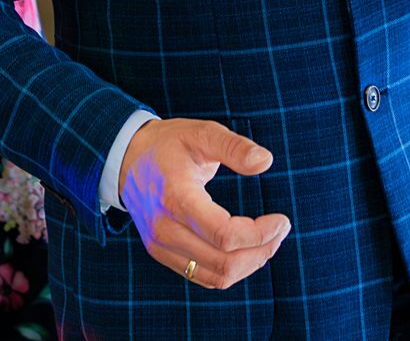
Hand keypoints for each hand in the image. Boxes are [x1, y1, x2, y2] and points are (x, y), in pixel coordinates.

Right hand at [120, 118, 290, 289]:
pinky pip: (203, 276)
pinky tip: (246, 249)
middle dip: (262, 249)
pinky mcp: (163, 253)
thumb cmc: (169, 144)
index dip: (260, 234)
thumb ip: (233, 146)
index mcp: (175, 197)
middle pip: (224, 261)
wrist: (127, 158)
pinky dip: (231, 269)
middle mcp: (165, 228)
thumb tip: (265, 161)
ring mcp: (161, 245)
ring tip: (268, 240)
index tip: (281, 220)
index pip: (223, 234)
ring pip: (216, 275)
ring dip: (250, 263)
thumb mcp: (201, 133)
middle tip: (280, 229)